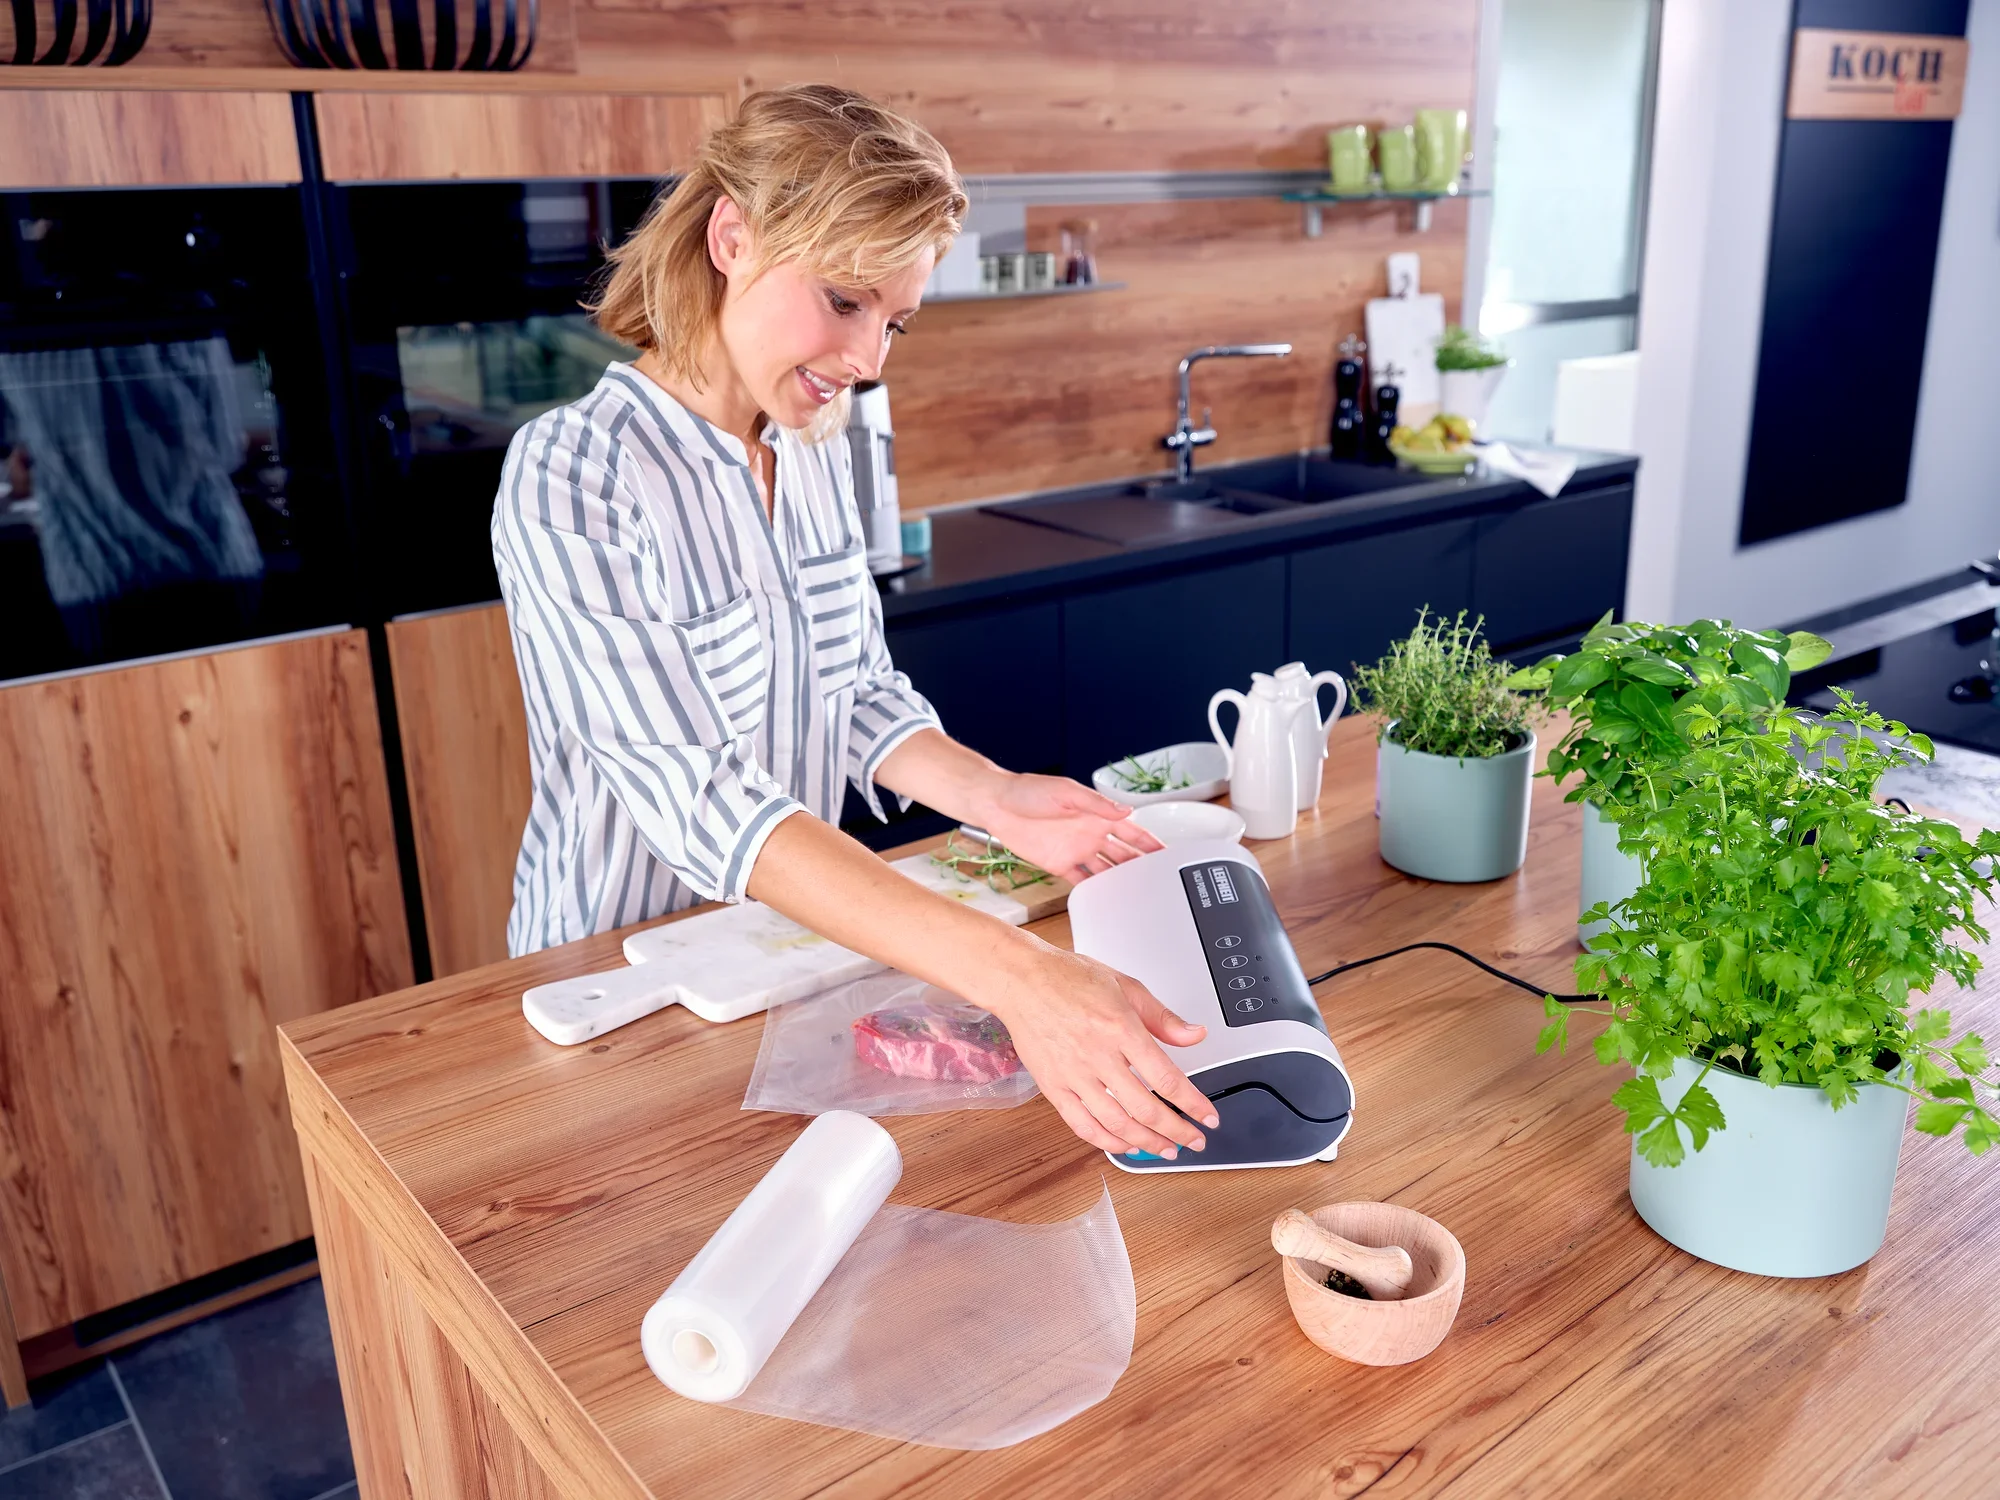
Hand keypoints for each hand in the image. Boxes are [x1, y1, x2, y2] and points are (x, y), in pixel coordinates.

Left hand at [975, 773, 1163, 882]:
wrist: (996, 804)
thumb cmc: (1028, 790)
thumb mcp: (1066, 792)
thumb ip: (1097, 804)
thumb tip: (1126, 812)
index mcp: (1097, 814)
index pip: (1132, 831)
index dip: (1150, 842)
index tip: (1168, 854)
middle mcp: (1090, 833)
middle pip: (1124, 854)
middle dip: (1142, 866)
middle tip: (1159, 881)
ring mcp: (1076, 850)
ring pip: (1106, 869)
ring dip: (1120, 881)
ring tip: (1138, 895)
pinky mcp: (1059, 864)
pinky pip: (1081, 880)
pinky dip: (1094, 890)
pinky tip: (1106, 900)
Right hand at [979, 944, 1218, 1159]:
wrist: (1022, 981)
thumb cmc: (1069, 978)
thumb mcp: (1126, 986)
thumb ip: (1163, 1017)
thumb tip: (1195, 1036)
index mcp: (1120, 1028)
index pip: (1166, 1078)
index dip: (1192, 1104)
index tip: (1207, 1117)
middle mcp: (1097, 1055)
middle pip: (1145, 1108)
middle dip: (1176, 1132)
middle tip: (1193, 1141)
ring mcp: (1073, 1075)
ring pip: (1116, 1123)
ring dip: (1146, 1143)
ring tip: (1166, 1149)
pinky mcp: (1053, 1087)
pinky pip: (1083, 1125)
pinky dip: (1108, 1142)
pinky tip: (1126, 1146)